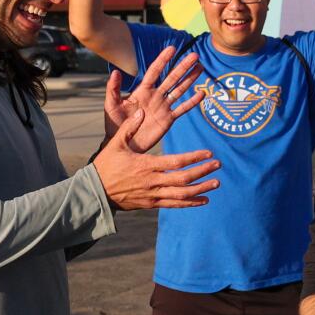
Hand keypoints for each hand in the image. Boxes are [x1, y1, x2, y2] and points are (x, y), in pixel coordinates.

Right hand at [92, 120, 219, 208]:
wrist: (95, 192)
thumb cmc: (105, 166)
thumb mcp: (116, 143)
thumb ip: (130, 127)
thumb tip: (142, 111)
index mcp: (146, 165)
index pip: (176, 162)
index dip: (194, 158)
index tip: (209, 153)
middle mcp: (152, 182)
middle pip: (184, 179)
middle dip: (203, 172)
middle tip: (218, 166)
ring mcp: (153, 195)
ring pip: (182, 194)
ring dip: (201, 189)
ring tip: (216, 183)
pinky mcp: (152, 203)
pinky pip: (174, 204)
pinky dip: (190, 203)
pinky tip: (204, 200)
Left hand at [103, 46, 205, 148]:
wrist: (123, 144)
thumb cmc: (114, 124)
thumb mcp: (111, 105)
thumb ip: (113, 89)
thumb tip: (115, 72)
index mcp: (142, 90)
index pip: (155, 71)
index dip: (163, 60)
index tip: (172, 49)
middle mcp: (155, 96)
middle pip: (172, 78)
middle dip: (182, 67)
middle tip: (195, 55)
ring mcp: (163, 107)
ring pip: (179, 90)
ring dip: (190, 79)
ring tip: (200, 68)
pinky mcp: (168, 119)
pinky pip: (182, 109)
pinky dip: (192, 102)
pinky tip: (202, 94)